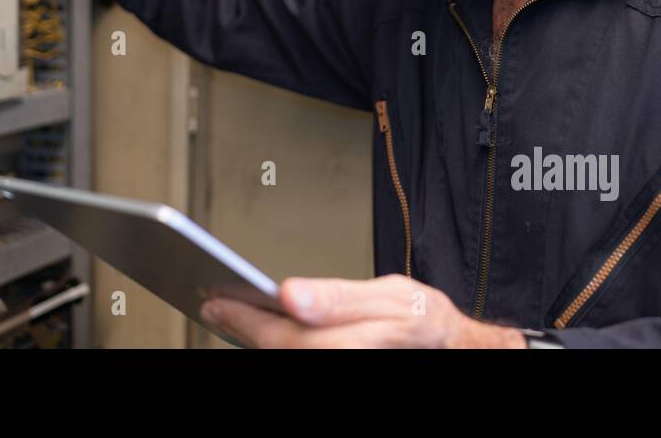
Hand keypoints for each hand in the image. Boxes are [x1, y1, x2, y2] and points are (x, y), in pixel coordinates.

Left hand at [199, 274, 527, 348]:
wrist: (447, 344)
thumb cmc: (421, 318)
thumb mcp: (388, 294)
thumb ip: (338, 296)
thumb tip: (290, 293)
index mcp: (350, 343)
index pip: (282, 336)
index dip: (244, 318)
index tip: (215, 300)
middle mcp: (338, 360)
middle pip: (276, 351)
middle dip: (242, 327)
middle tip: (213, 304)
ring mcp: (335, 366)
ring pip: (283, 357)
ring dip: (253, 338)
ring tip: (229, 314)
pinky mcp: (334, 365)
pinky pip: (295, 358)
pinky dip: (274, 345)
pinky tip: (259, 329)